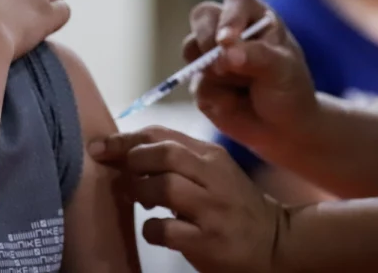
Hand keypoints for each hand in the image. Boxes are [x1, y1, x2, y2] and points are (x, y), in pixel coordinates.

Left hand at [90, 127, 285, 272]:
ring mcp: (212, 209)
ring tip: (140, 201)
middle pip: (163, 154)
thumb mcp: (213, 172)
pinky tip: (156, 230)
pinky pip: (166, 230)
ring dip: (141, 193)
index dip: (126, 139)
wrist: (275, 242)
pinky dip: (151, 229)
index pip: (162, 135)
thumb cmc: (234, 204)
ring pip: (164, 187)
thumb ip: (178, 159)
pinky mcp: (208, 241)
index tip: (101, 146)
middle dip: (133, 161)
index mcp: (210, 155)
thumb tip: (127, 153)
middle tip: (123, 175)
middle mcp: (213, 177)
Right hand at [184, 0, 318, 164]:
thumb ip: (256, 56)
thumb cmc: (289, 88)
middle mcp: (229, 30)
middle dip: (207, 40)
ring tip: (242, 86)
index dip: (229, 19)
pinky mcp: (201, 81)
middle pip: (202, 16)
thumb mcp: (282, 70)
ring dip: (213, 72)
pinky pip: (195, 85)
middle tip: (221, 65)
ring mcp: (210, 54)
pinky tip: (236, 103)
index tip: (227, 41)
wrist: (283, 127)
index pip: (236, 3)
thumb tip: (224, 52)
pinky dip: (215, 97)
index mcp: (254, 17)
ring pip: (192, 49)